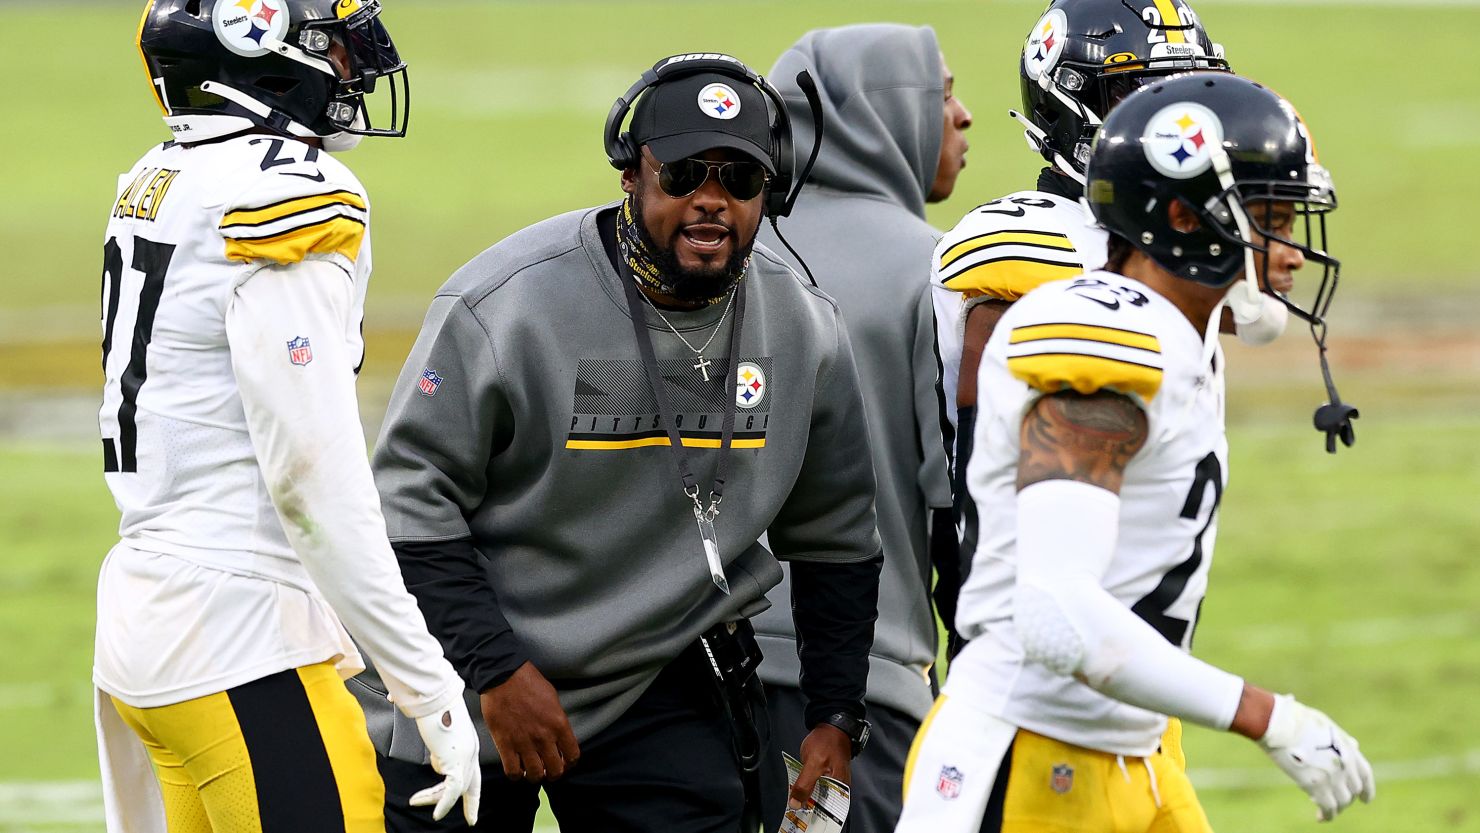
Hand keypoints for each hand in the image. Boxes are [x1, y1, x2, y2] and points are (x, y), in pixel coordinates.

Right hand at [408, 693, 481, 823]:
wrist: (434, 694)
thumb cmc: (428, 698)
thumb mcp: (427, 717)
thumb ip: (418, 720)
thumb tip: (396, 701)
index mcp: (467, 740)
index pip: (473, 769)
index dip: (471, 786)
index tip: (468, 799)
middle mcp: (470, 750)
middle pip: (471, 783)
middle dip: (471, 804)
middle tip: (471, 820)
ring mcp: (466, 756)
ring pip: (455, 789)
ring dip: (434, 798)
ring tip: (415, 800)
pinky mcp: (456, 761)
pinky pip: (452, 790)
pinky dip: (444, 804)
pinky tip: (437, 814)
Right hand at [479, 661, 579, 782]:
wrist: (503, 676)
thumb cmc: (528, 682)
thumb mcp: (553, 699)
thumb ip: (557, 721)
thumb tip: (558, 737)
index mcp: (559, 724)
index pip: (573, 756)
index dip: (569, 763)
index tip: (564, 761)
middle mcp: (544, 737)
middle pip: (555, 771)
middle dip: (553, 772)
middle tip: (547, 768)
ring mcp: (524, 743)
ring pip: (535, 775)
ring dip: (535, 775)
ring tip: (531, 769)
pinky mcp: (505, 745)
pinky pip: (513, 772)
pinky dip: (516, 774)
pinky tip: (517, 768)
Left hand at [788, 725, 852, 809]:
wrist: (830, 726)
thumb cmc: (826, 742)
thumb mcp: (813, 764)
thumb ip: (804, 785)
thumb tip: (795, 803)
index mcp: (840, 787)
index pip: (829, 810)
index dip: (815, 816)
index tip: (800, 818)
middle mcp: (839, 787)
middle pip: (823, 804)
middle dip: (809, 807)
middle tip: (795, 809)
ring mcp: (833, 781)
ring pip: (818, 796)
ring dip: (807, 799)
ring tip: (795, 802)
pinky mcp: (827, 776)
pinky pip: (817, 787)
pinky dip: (808, 790)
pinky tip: (799, 791)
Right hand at [1258, 694, 1375, 820]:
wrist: (1279, 723)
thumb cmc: (1295, 719)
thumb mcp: (1325, 725)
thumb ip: (1341, 738)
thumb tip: (1355, 745)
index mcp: (1348, 749)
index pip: (1366, 775)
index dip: (1367, 790)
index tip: (1365, 800)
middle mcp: (1345, 764)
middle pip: (1353, 790)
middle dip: (1345, 798)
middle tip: (1334, 801)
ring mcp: (1332, 775)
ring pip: (1342, 801)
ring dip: (1335, 807)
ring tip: (1324, 808)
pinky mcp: (1316, 785)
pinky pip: (1328, 807)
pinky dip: (1327, 815)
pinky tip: (1321, 817)